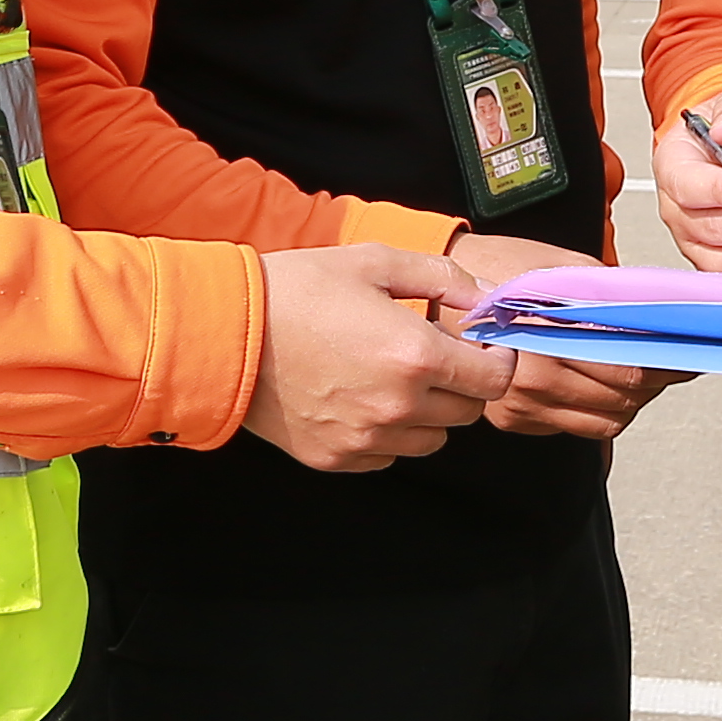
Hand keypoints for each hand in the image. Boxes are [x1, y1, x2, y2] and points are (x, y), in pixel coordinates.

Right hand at [245, 241, 507, 472]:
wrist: (225, 332)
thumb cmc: (298, 289)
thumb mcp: (374, 262)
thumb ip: (444, 279)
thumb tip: (488, 299)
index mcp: (416, 356)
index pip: (496, 379)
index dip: (496, 359)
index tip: (480, 345)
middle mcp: (398, 406)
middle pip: (469, 412)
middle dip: (463, 383)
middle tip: (434, 355)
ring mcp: (367, 438)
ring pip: (432, 439)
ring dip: (429, 411)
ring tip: (394, 376)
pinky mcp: (337, 458)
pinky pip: (389, 453)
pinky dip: (388, 432)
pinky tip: (361, 397)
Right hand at [451, 233, 689, 440]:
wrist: (437, 292)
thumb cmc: (496, 268)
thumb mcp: (561, 265)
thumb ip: (610, 294)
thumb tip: (658, 315)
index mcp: (545, 339)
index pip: (628, 368)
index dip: (666, 366)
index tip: (687, 357)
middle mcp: (531, 380)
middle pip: (621, 399)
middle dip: (655, 382)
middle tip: (673, 364)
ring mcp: (520, 406)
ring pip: (604, 421)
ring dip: (631, 401)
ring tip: (644, 376)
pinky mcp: (513, 420)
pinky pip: (575, 428)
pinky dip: (600, 410)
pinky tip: (606, 385)